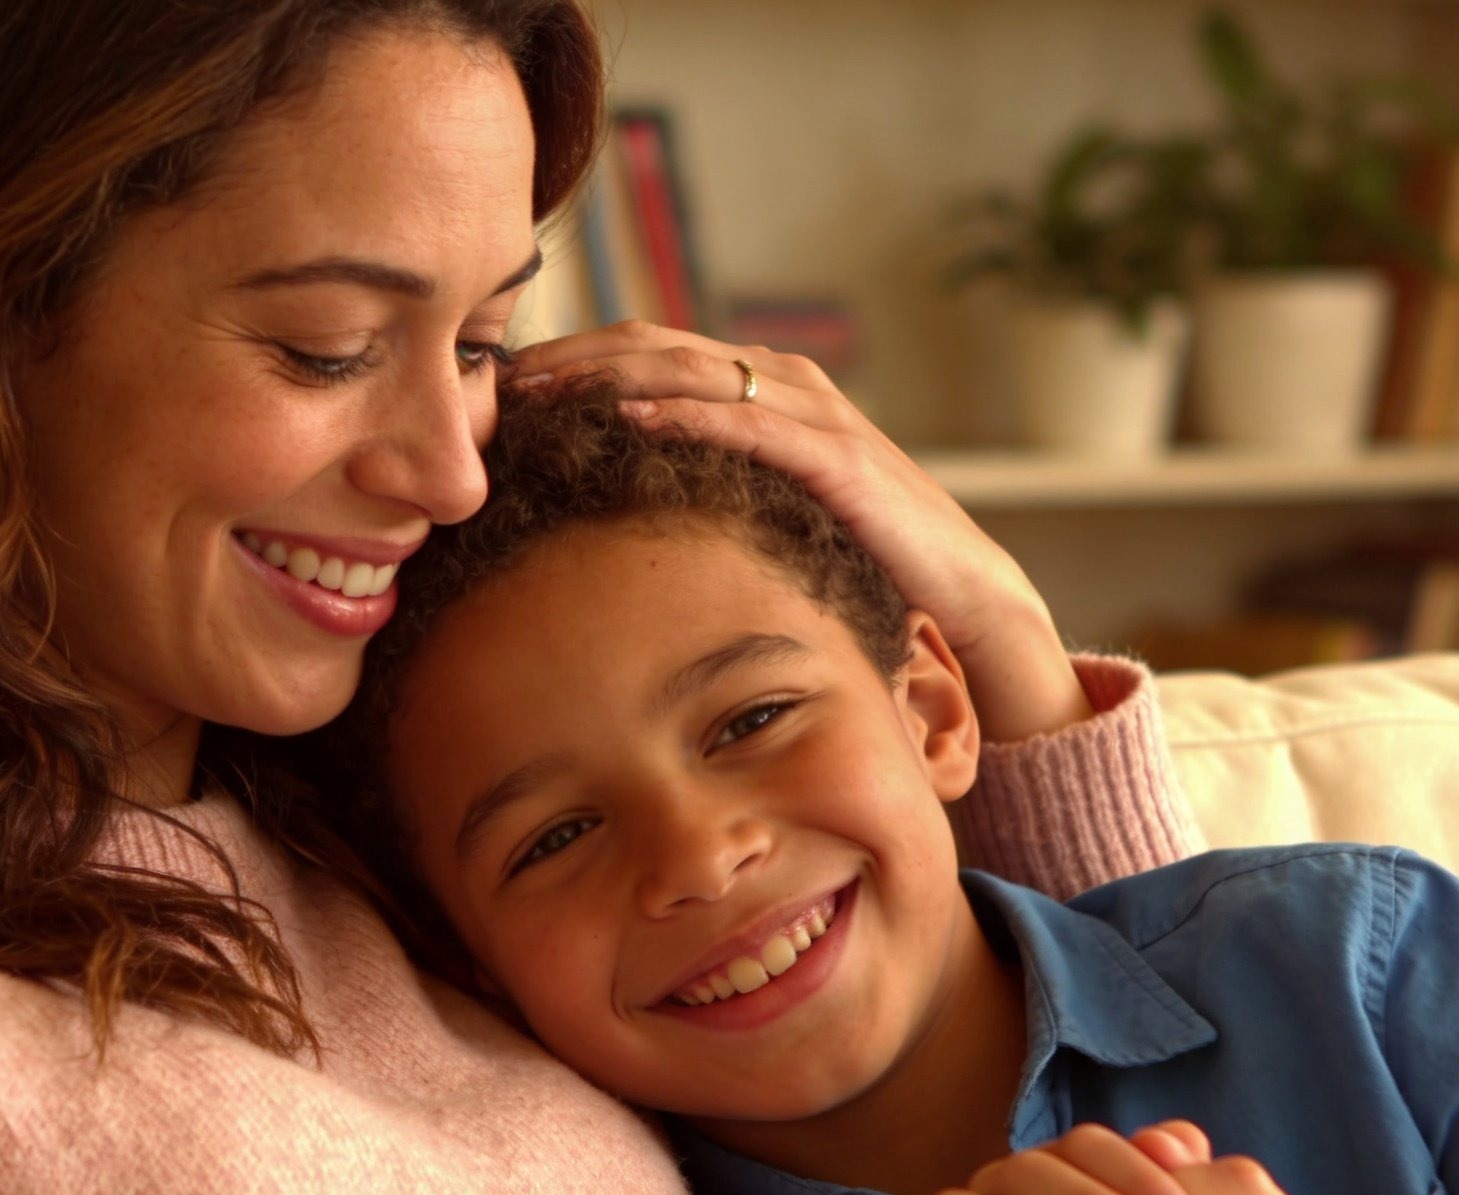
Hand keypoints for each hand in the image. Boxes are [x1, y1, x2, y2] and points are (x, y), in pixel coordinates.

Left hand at [508, 323, 1092, 741]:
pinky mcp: (838, 455)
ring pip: (693, 371)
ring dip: (609, 373)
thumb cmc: (855, 551)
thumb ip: (705, 486)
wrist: (959, 584)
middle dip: (573, 357)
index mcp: (761, 388)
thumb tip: (613, 508)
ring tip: (541, 389)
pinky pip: (749, 422)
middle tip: (499, 378)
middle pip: (656, 346)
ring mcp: (813, 413)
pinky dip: (687, 411)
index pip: (649, 353)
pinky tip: (629, 414)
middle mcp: (784, 383)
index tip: (502, 384)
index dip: (573, 359)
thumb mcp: (763, 507)